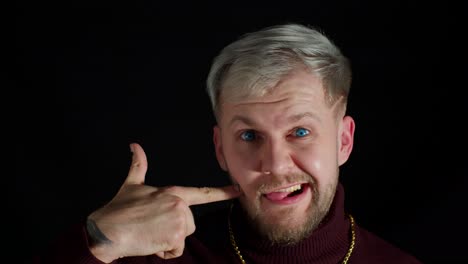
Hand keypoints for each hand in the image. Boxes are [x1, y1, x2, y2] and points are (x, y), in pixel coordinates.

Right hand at [87, 143, 239, 262]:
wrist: (107, 230)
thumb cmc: (118, 209)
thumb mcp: (131, 184)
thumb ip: (138, 165)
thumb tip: (134, 146)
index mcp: (173, 192)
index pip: (203, 193)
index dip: (222, 192)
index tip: (237, 190)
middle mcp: (179, 205)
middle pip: (190, 222)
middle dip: (175, 228)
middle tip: (153, 226)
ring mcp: (179, 221)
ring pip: (184, 236)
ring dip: (169, 240)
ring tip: (151, 233)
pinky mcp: (175, 237)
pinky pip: (176, 250)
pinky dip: (165, 251)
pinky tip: (151, 243)